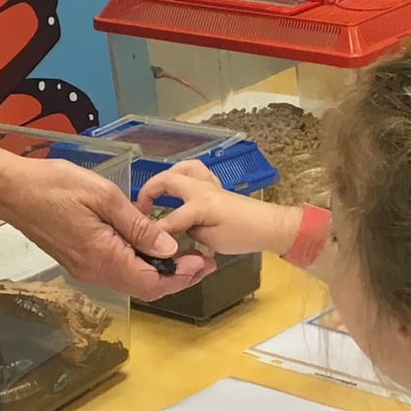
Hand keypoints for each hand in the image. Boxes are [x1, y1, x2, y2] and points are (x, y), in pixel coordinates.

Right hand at [0, 157, 213, 297]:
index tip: (203, 261)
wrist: (11, 189)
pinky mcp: (79, 260)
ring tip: (185, 254)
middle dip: (177, 278)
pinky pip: (117, 271)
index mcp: (103, 257)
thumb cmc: (54, 185)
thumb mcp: (104, 196)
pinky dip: (140, 265)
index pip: (151, 282)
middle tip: (202, 261)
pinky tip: (152, 248)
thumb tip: (169, 249)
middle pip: (144, 287)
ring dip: (160, 272)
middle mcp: (94, 271)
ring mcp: (85, 268)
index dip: (181, 276)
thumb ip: (138, 226)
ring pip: (131, 281)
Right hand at [137, 162, 299, 257]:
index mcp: (200, 205)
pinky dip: (183, 176)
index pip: (170, 219)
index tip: (139, 240)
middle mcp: (202, 189)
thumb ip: (190, 233)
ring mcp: (210, 184)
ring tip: (157, 192)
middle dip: (149, 191)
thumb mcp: (212, 242)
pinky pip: (196, 172)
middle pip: (168, 180)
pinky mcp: (216, 186)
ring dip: (167, 176)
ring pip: (183, 168)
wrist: (270, 226)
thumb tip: (177, 229)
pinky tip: (180, 189)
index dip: (153, 232)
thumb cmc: (243, 235)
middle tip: (140, 208)